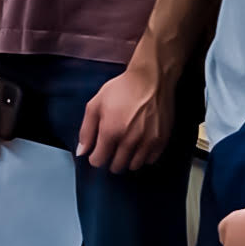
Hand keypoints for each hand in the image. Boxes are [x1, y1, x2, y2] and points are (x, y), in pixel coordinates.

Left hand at [74, 58, 174, 172]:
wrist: (152, 79)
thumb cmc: (122, 89)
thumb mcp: (95, 104)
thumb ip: (86, 130)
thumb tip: (82, 152)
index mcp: (110, 131)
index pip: (98, 161)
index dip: (95, 157)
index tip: (98, 151)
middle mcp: (130, 140)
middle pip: (116, 166)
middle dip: (111, 160)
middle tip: (112, 149)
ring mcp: (148, 141)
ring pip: (134, 165)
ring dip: (128, 160)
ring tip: (126, 147)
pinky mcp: (162, 139)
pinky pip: (151, 159)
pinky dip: (144, 156)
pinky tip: (140, 145)